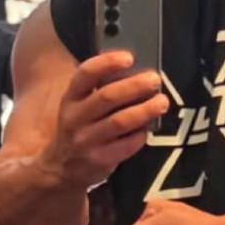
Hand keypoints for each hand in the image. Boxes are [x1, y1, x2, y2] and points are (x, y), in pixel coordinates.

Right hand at [50, 52, 168, 189]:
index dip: (107, 63)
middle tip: (154, 80)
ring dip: (144, 110)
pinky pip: (125, 145)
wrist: (62, 168)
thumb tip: (136, 72)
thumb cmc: (80, 127)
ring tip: (161, 102)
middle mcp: (75, 118)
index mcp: (70, 98)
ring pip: (119, 122)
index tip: (129, 57)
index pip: (86, 74)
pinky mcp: (99, 160)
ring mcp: (86, 141)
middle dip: (134, 86)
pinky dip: (140, 135)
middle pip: (107, 97)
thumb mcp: (79, 106)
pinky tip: (149, 128)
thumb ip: (100, 89)